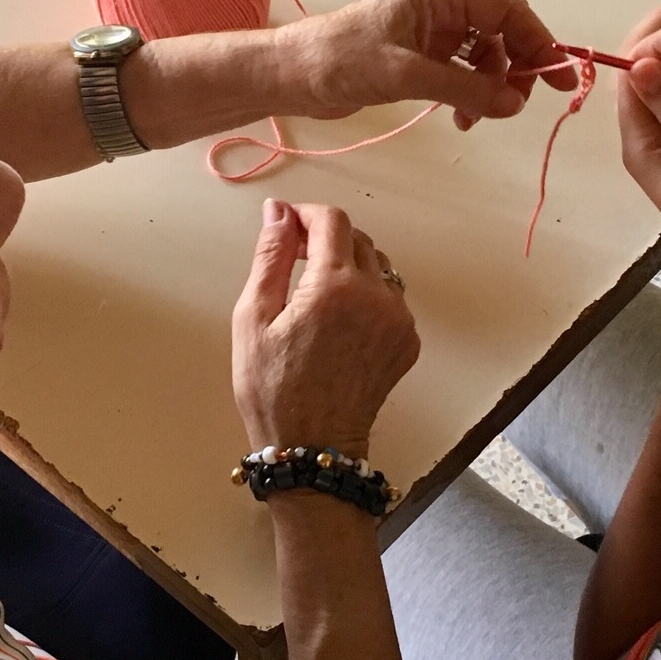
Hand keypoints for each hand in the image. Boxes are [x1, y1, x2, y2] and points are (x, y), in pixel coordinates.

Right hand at [233, 199, 420, 460]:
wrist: (313, 447)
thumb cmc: (273, 389)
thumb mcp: (253, 318)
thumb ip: (270, 257)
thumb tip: (278, 212)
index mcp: (335, 286)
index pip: (332, 221)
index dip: (306, 215)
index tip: (286, 228)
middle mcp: (377, 297)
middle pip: (358, 239)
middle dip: (326, 239)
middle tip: (294, 261)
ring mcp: (399, 321)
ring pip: (379, 268)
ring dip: (349, 265)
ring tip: (316, 294)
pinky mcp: (407, 343)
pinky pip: (391, 300)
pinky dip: (367, 296)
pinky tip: (339, 323)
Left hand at [273, 0, 576, 131]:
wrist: (294, 75)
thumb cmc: (341, 60)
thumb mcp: (407, 74)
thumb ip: (465, 89)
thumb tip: (514, 104)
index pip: (509, 13)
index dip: (540, 43)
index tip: (560, 79)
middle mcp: (442, 9)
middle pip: (503, 35)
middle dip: (515, 70)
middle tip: (513, 107)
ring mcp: (432, 34)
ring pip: (486, 59)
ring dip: (491, 89)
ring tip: (475, 119)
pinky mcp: (421, 59)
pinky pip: (464, 75)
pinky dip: (471, 97)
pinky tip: (462, 118)